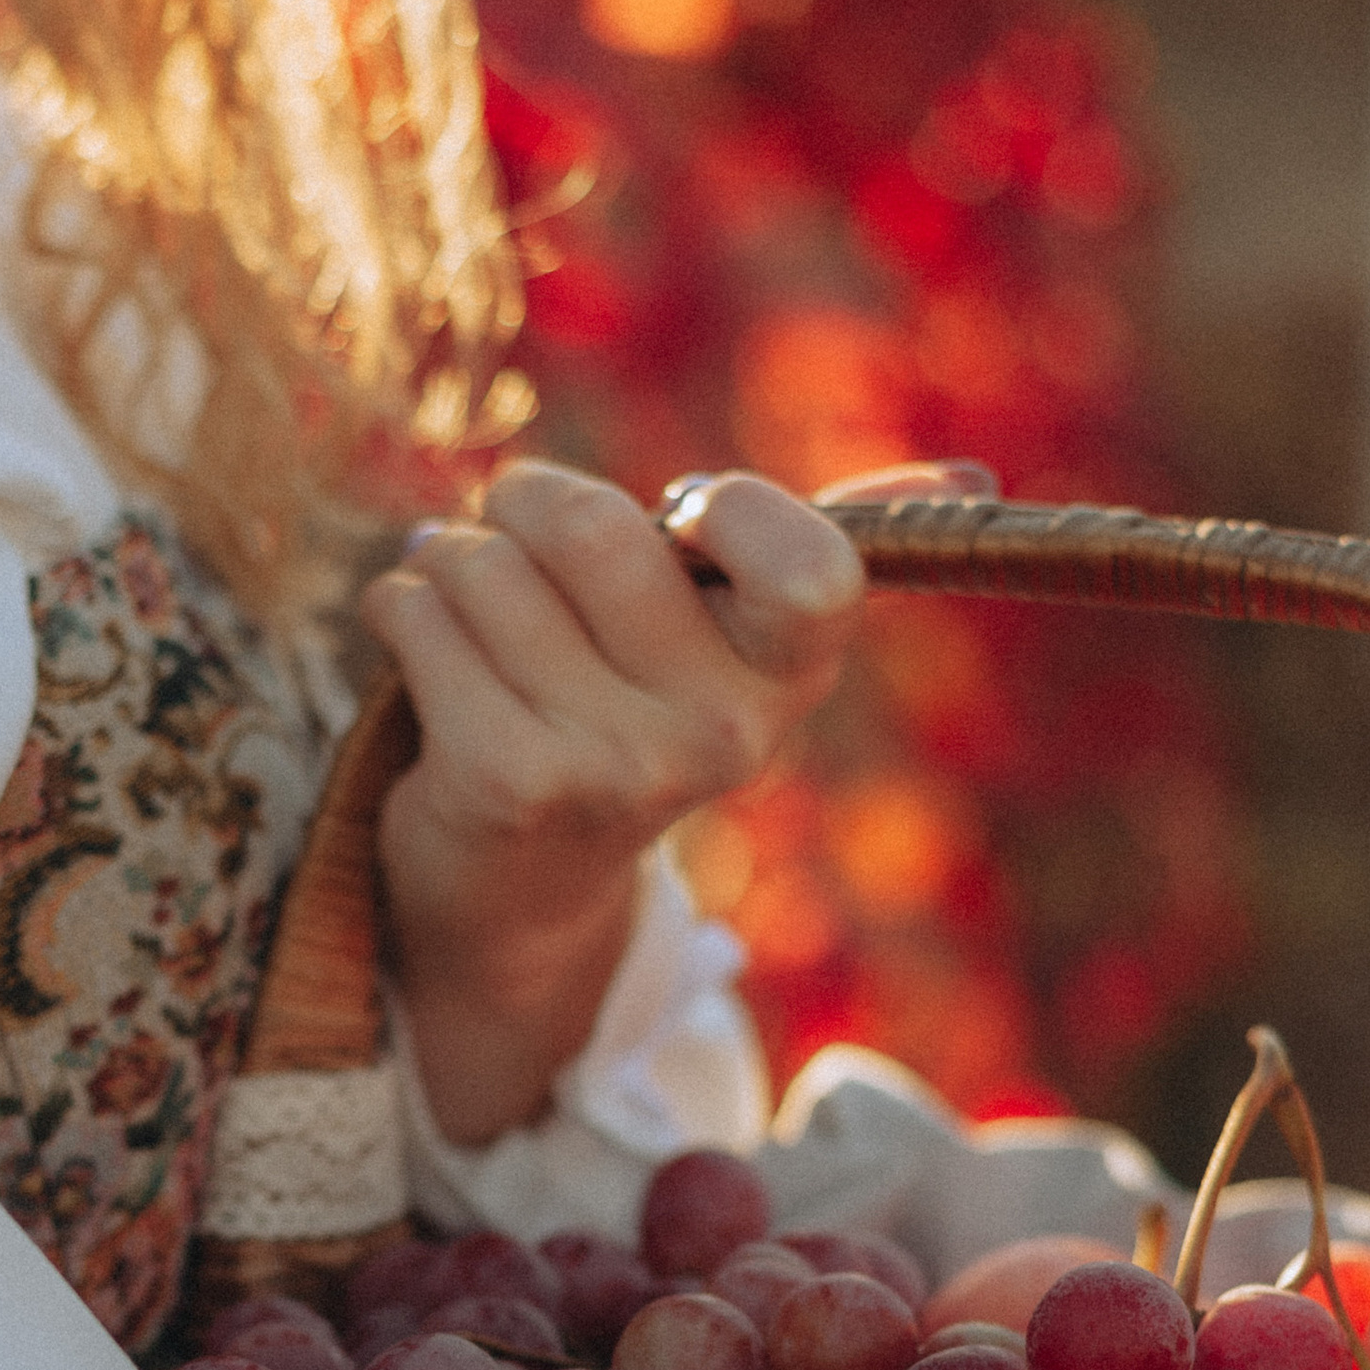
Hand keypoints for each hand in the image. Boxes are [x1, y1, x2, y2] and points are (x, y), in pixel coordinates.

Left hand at [362, 463, 863, 1148]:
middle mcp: (723, 735)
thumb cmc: (624, 709)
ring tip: (469, 615)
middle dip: (526, 507)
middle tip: (515, 537)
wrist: (524, 894)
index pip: (816, 570)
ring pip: (488, 566)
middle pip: (597, 529)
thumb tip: (969, 475)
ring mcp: (616, 770)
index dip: (731, 512)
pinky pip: (421, 616)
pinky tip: (423, 652)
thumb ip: (816, 546)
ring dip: (451, 564)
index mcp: (792, 673)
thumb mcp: (728, 636)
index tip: (685, 518)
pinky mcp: (508, 785)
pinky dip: (401, 608)